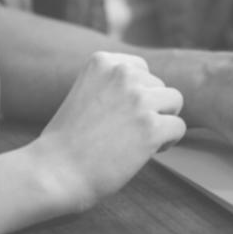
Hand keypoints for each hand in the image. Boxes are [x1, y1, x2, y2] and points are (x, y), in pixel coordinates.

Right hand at [28, 52, 185, 212]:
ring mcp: (138, 99)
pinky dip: (169, 141)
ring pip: (174, 102)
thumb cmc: (66, 141)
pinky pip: (178, 127)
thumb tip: (150, 88)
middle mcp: (122, 74)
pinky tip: (149, 152)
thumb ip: (112, 85)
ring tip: (140, 140)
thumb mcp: (85, 93)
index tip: (122, 113)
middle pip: (160, 85)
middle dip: (151, 107)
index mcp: (102, 61)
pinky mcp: (151, 127)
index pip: (141, 68)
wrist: (54, 172)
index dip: (137, 93)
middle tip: (129, 132)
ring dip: (162, 121)